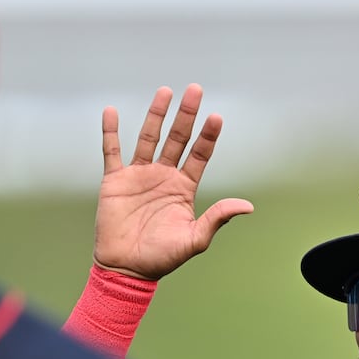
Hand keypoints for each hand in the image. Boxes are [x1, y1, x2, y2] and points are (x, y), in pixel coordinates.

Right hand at [94, 84, 253, 280]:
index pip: (199, 155)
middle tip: (195, 89)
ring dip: (156, 115)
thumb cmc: (162, 258)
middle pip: (177, 139)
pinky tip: (111, 112)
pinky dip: (111, 132)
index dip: (208, 136)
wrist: (126, 269)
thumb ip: (217, 218)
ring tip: (165, 91)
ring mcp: (139, 176)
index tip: (216, 117)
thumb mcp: (195, 239)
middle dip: (186, 115)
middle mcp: (163, 176)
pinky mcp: (115, 181)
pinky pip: (112, 151)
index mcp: (183, 188)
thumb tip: (247, 206)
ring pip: (149, 138)